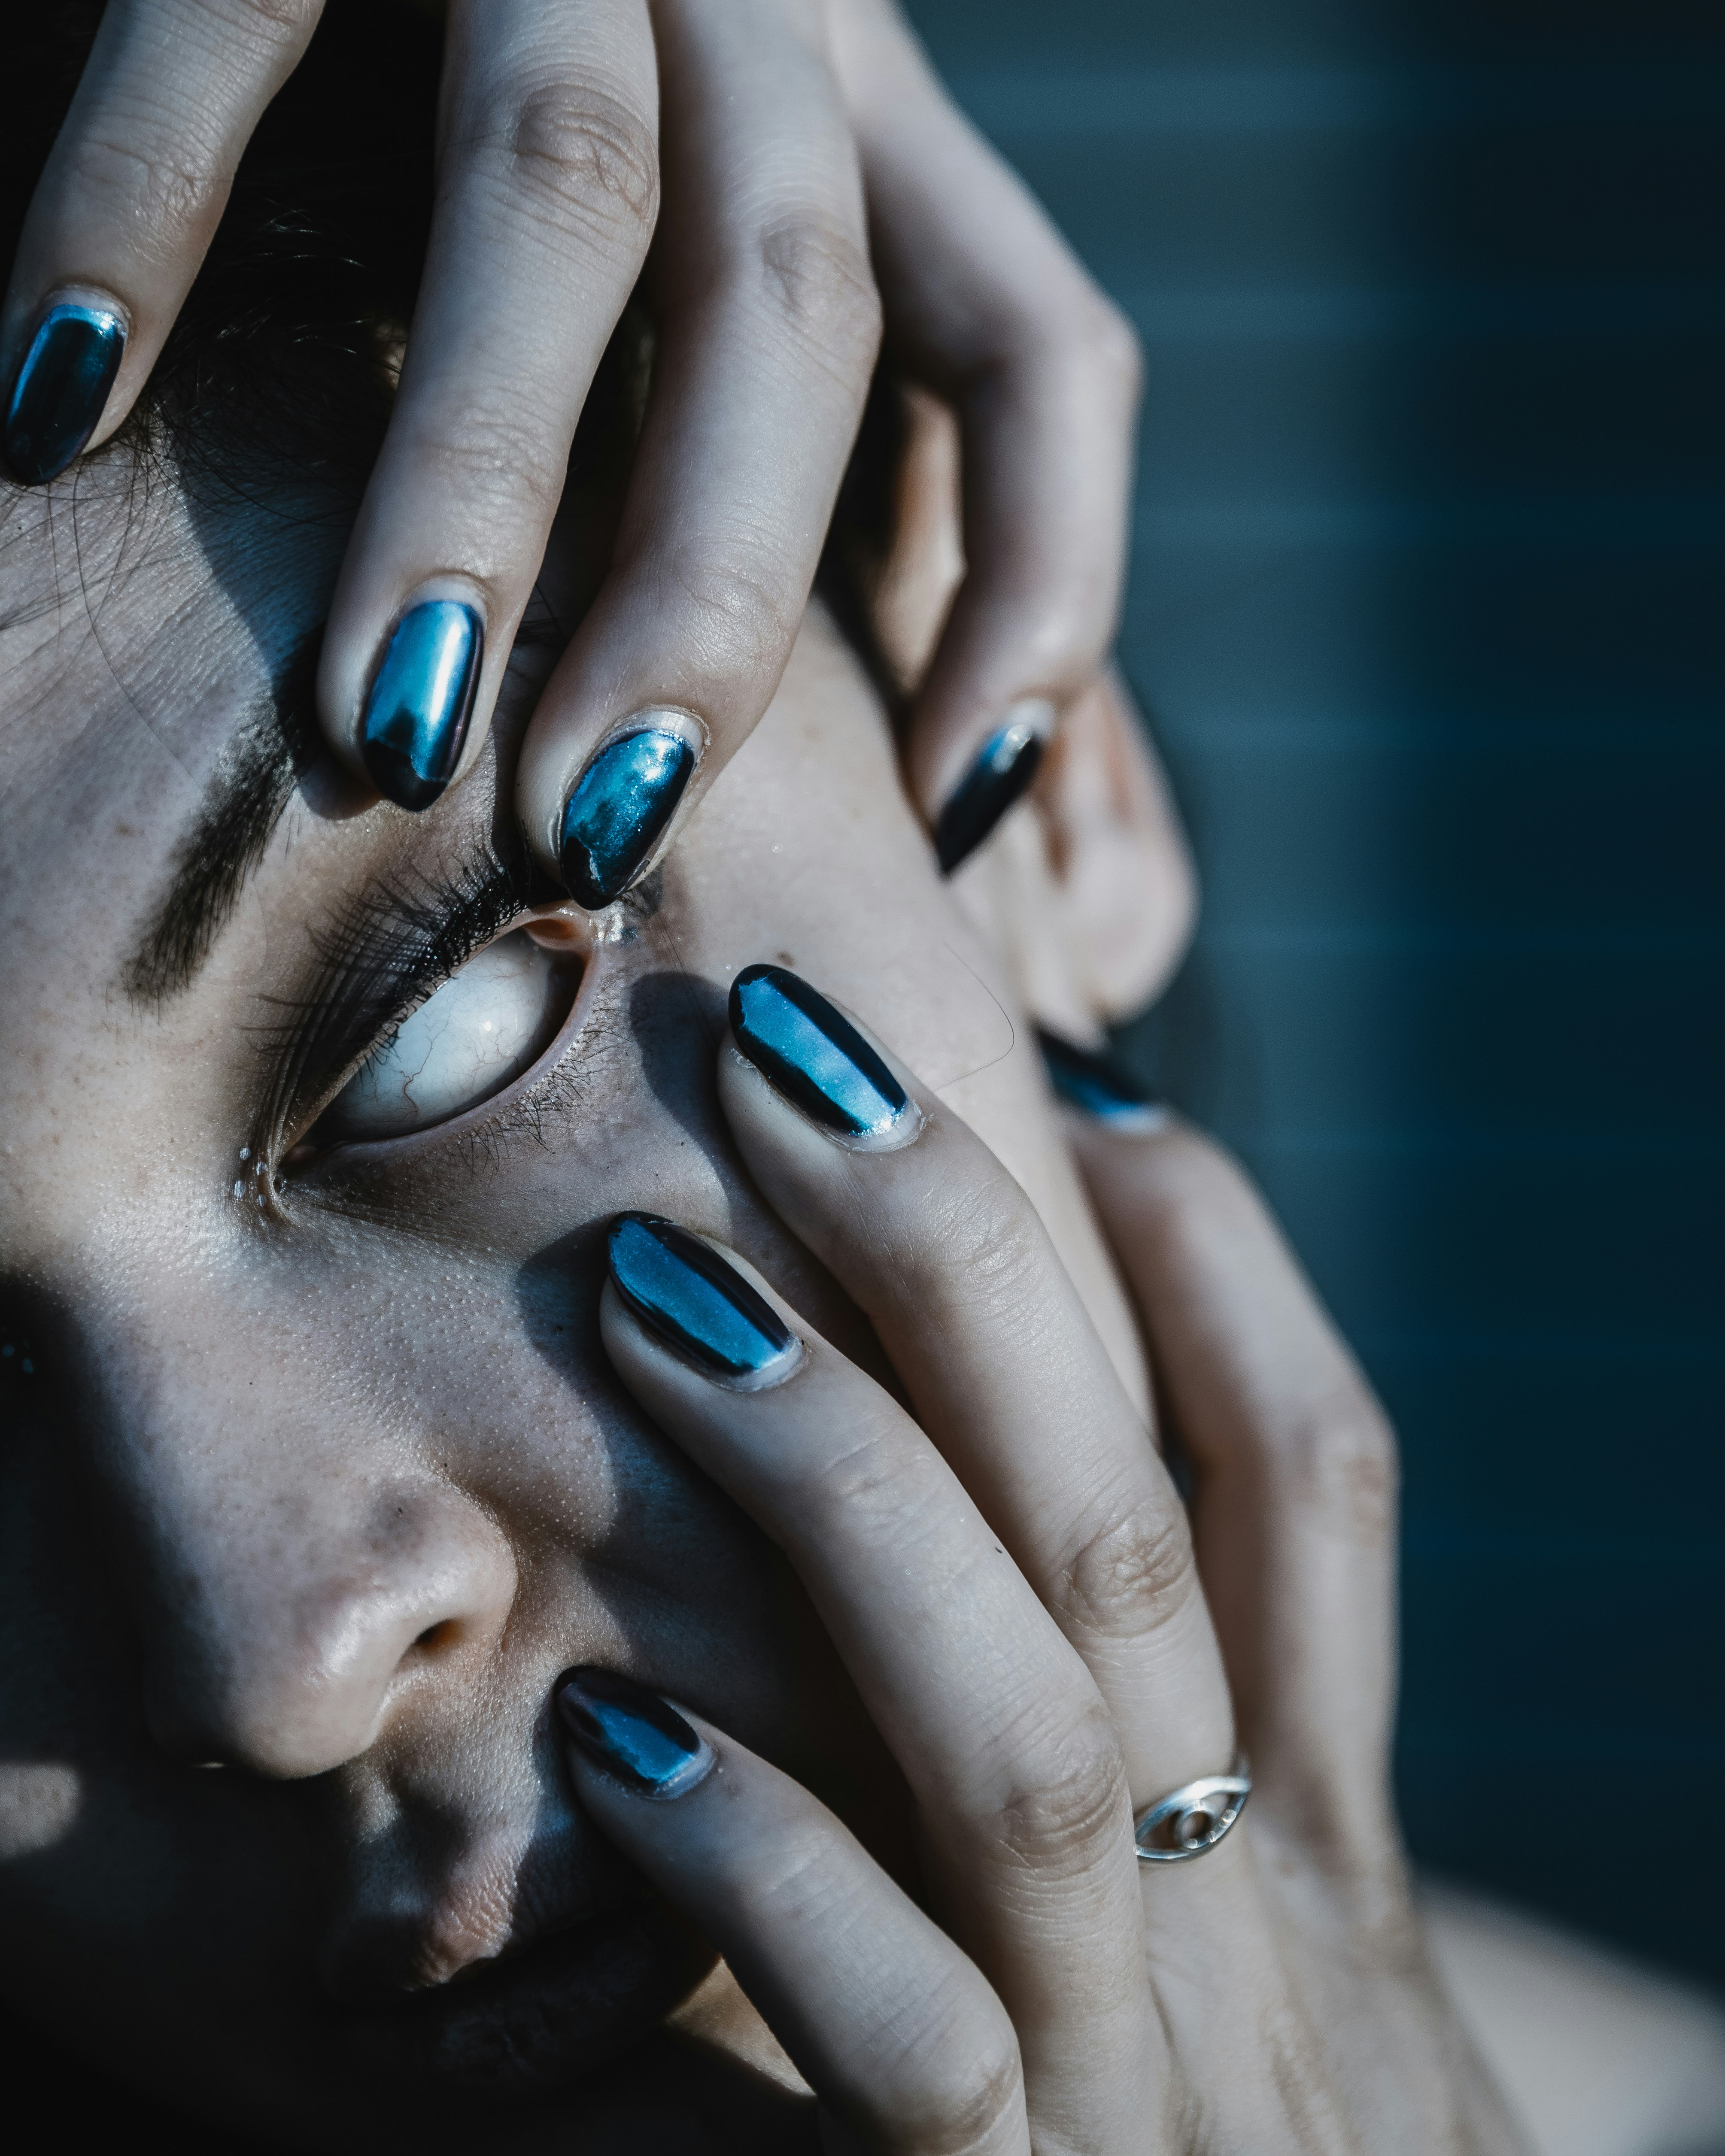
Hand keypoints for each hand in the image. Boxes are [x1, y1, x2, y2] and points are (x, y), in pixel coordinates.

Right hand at [2, 1, 1136, 886]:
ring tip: (386, 728)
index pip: (1038, 348)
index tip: (959, 810)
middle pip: (791, 310)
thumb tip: (887, 734)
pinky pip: (227, 27)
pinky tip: (66, 408)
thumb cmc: (481, 116)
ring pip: (558, 203)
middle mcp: (743, 1)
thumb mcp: (690, 248)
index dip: (1044, 586)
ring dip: (468, 485)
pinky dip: (145, 215)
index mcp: (860, 119)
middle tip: (594, 833)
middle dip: (704, 597)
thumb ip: (779, 446)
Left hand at [556, 967, 1526, 2149]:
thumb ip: (1133, 1732)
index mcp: (1305, 1825)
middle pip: (1134, 1534)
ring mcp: (1148, 2069)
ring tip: (666, 1301)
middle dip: (977, 1278)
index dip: (1218, 1266)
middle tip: (795, 1060)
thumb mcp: (1237, 1932)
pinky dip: (773, 1872)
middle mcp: (1252, 1907)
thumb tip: (964, 1478)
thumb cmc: (1223, 2146)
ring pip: (1031, 1733)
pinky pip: (904, 2045)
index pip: (1314, 1485)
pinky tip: (618, 1733)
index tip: (1075, 1082)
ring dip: (854, 1503)